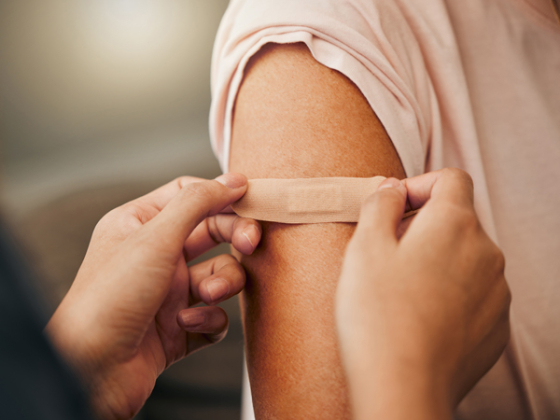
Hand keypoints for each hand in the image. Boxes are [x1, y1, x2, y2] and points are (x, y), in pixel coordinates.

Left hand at [46, 173, 260, 418]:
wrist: (91, 371)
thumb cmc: (109, 299)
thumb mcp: (154, 238)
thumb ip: (196, 204)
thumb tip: (231, 181)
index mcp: (140, 226)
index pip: (188, 195)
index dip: (219, 194)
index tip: (250, 197)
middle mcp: (156, 256)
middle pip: (211, 233)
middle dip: (233, 237)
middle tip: (250, 243)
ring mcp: (168, 293)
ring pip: (218, 275)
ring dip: (221, 283)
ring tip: (207, 294)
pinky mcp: (179, 327)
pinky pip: (213, 315)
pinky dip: (208, 319)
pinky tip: (186, 324)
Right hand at [336, 168, 509, 419]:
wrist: (402, 388)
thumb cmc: (377, 315)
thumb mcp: (364, 246)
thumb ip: (380, 204)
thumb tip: (392, 188)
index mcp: (455, 224)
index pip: (451, 179)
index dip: (419, 185)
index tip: (393, 208)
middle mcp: (486, 252)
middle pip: (457, 219)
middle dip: (422, 226)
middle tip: (386, 252)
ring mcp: (496, 292)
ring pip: (465, 257)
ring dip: (436, 260)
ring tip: (400, 290)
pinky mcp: (495, 325)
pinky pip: (474, 293)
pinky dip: (450, 293)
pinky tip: (419, 315)